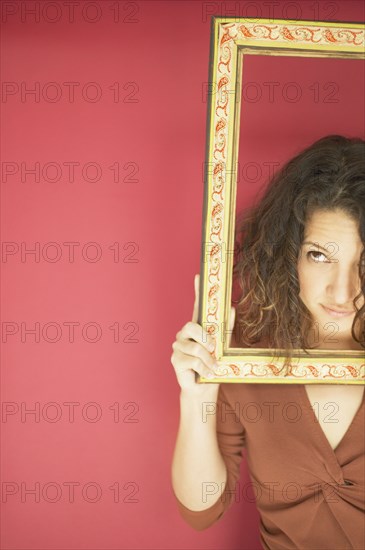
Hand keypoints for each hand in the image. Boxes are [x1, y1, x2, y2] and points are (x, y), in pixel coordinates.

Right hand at [170, 274, 235, 393]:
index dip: (196, 291)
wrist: (204, 389)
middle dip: (204, 337)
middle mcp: (184, 335)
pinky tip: (208, 373)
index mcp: (197, 329)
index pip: (196, 306)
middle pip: (191, 326)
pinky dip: (204, 368)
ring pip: (195, 347)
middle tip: (214, 349)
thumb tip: (231, 309)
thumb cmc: (213, 366)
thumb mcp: (223, 347)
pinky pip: (193, 360)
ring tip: (214, 367)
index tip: (198, 276)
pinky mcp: (175, 360)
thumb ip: (226, 328)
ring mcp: (178, 347)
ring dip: (208, 359)